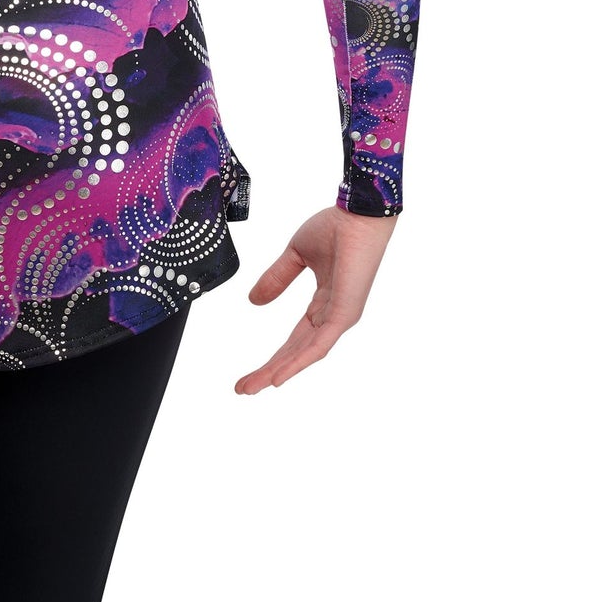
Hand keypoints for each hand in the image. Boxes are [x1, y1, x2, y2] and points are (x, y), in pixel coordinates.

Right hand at [234, 204, 396, 393]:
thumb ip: (276, 279)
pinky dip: (297, 362)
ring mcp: (340, 317)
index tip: (249, 371)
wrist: (357, 213)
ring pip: (305, 353)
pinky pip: (318, 345)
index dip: (272, 356)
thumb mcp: (295, 255)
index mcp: (324, 302)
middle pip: (296, 351)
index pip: (295, 338)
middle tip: (243, 388)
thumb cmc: (337, 228)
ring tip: (252, 387)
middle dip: (269, 370)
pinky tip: (279, 376)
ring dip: (278, 371)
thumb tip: (253, 301)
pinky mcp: (344, 314)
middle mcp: (333, 315)